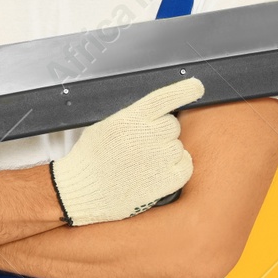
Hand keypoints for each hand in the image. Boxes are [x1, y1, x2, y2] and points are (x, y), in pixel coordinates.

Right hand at [50, 77, 203, 225]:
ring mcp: (159, 158)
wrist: (80, 190)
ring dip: (166, 152)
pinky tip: (157, 173)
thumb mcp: (104, 127)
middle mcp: (146, 135)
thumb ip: (130, 118)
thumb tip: (151, 115)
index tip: (197, 87)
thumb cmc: (89, 159)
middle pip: (172, 124)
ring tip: (144, 163)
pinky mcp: (166, 180)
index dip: (184, 90)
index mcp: (130, 119)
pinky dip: (176, 168)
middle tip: (143, 145)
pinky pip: (186, 166)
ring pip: (178, 145)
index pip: (164, 98)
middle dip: (161, 132)